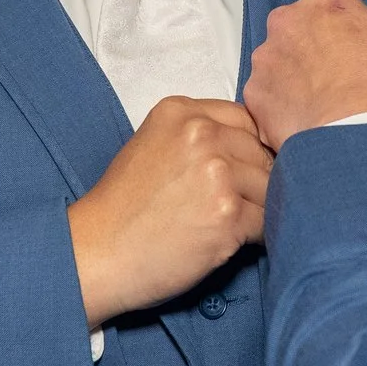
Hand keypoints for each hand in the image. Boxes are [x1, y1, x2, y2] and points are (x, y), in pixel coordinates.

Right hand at [69, 98, 269, 327]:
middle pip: (262, 153)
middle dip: (255, 181)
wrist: (95, 254)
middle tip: (231, 206)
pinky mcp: (227, 215)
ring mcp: (216, 173)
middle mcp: (201, 134)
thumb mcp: (153, 147)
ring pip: (271, 187)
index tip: (237, 173)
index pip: (247, 121)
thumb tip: (257, 147)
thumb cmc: (123, 208)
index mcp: (181, 111)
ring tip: (225, 225)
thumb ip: (199, 137)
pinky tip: (228, 242)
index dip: (248, 151)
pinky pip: (266, 222)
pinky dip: (255, 236)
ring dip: (258, 209)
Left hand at [244, 0, 366, 150]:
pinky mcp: (254, 95)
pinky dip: (280, 109)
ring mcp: (266, 59)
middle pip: (293, 30)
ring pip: (275, 65)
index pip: (325, 0)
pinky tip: (303, 122)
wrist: (360, 132)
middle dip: (306, 49)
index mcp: (322, 1)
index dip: (336, 24)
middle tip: (330, 77)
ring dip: (290, 80)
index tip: (346, 45)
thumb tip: (359, 33)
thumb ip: (366, 25)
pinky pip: (266, 99)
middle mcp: (286, 21)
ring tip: (317, 106)